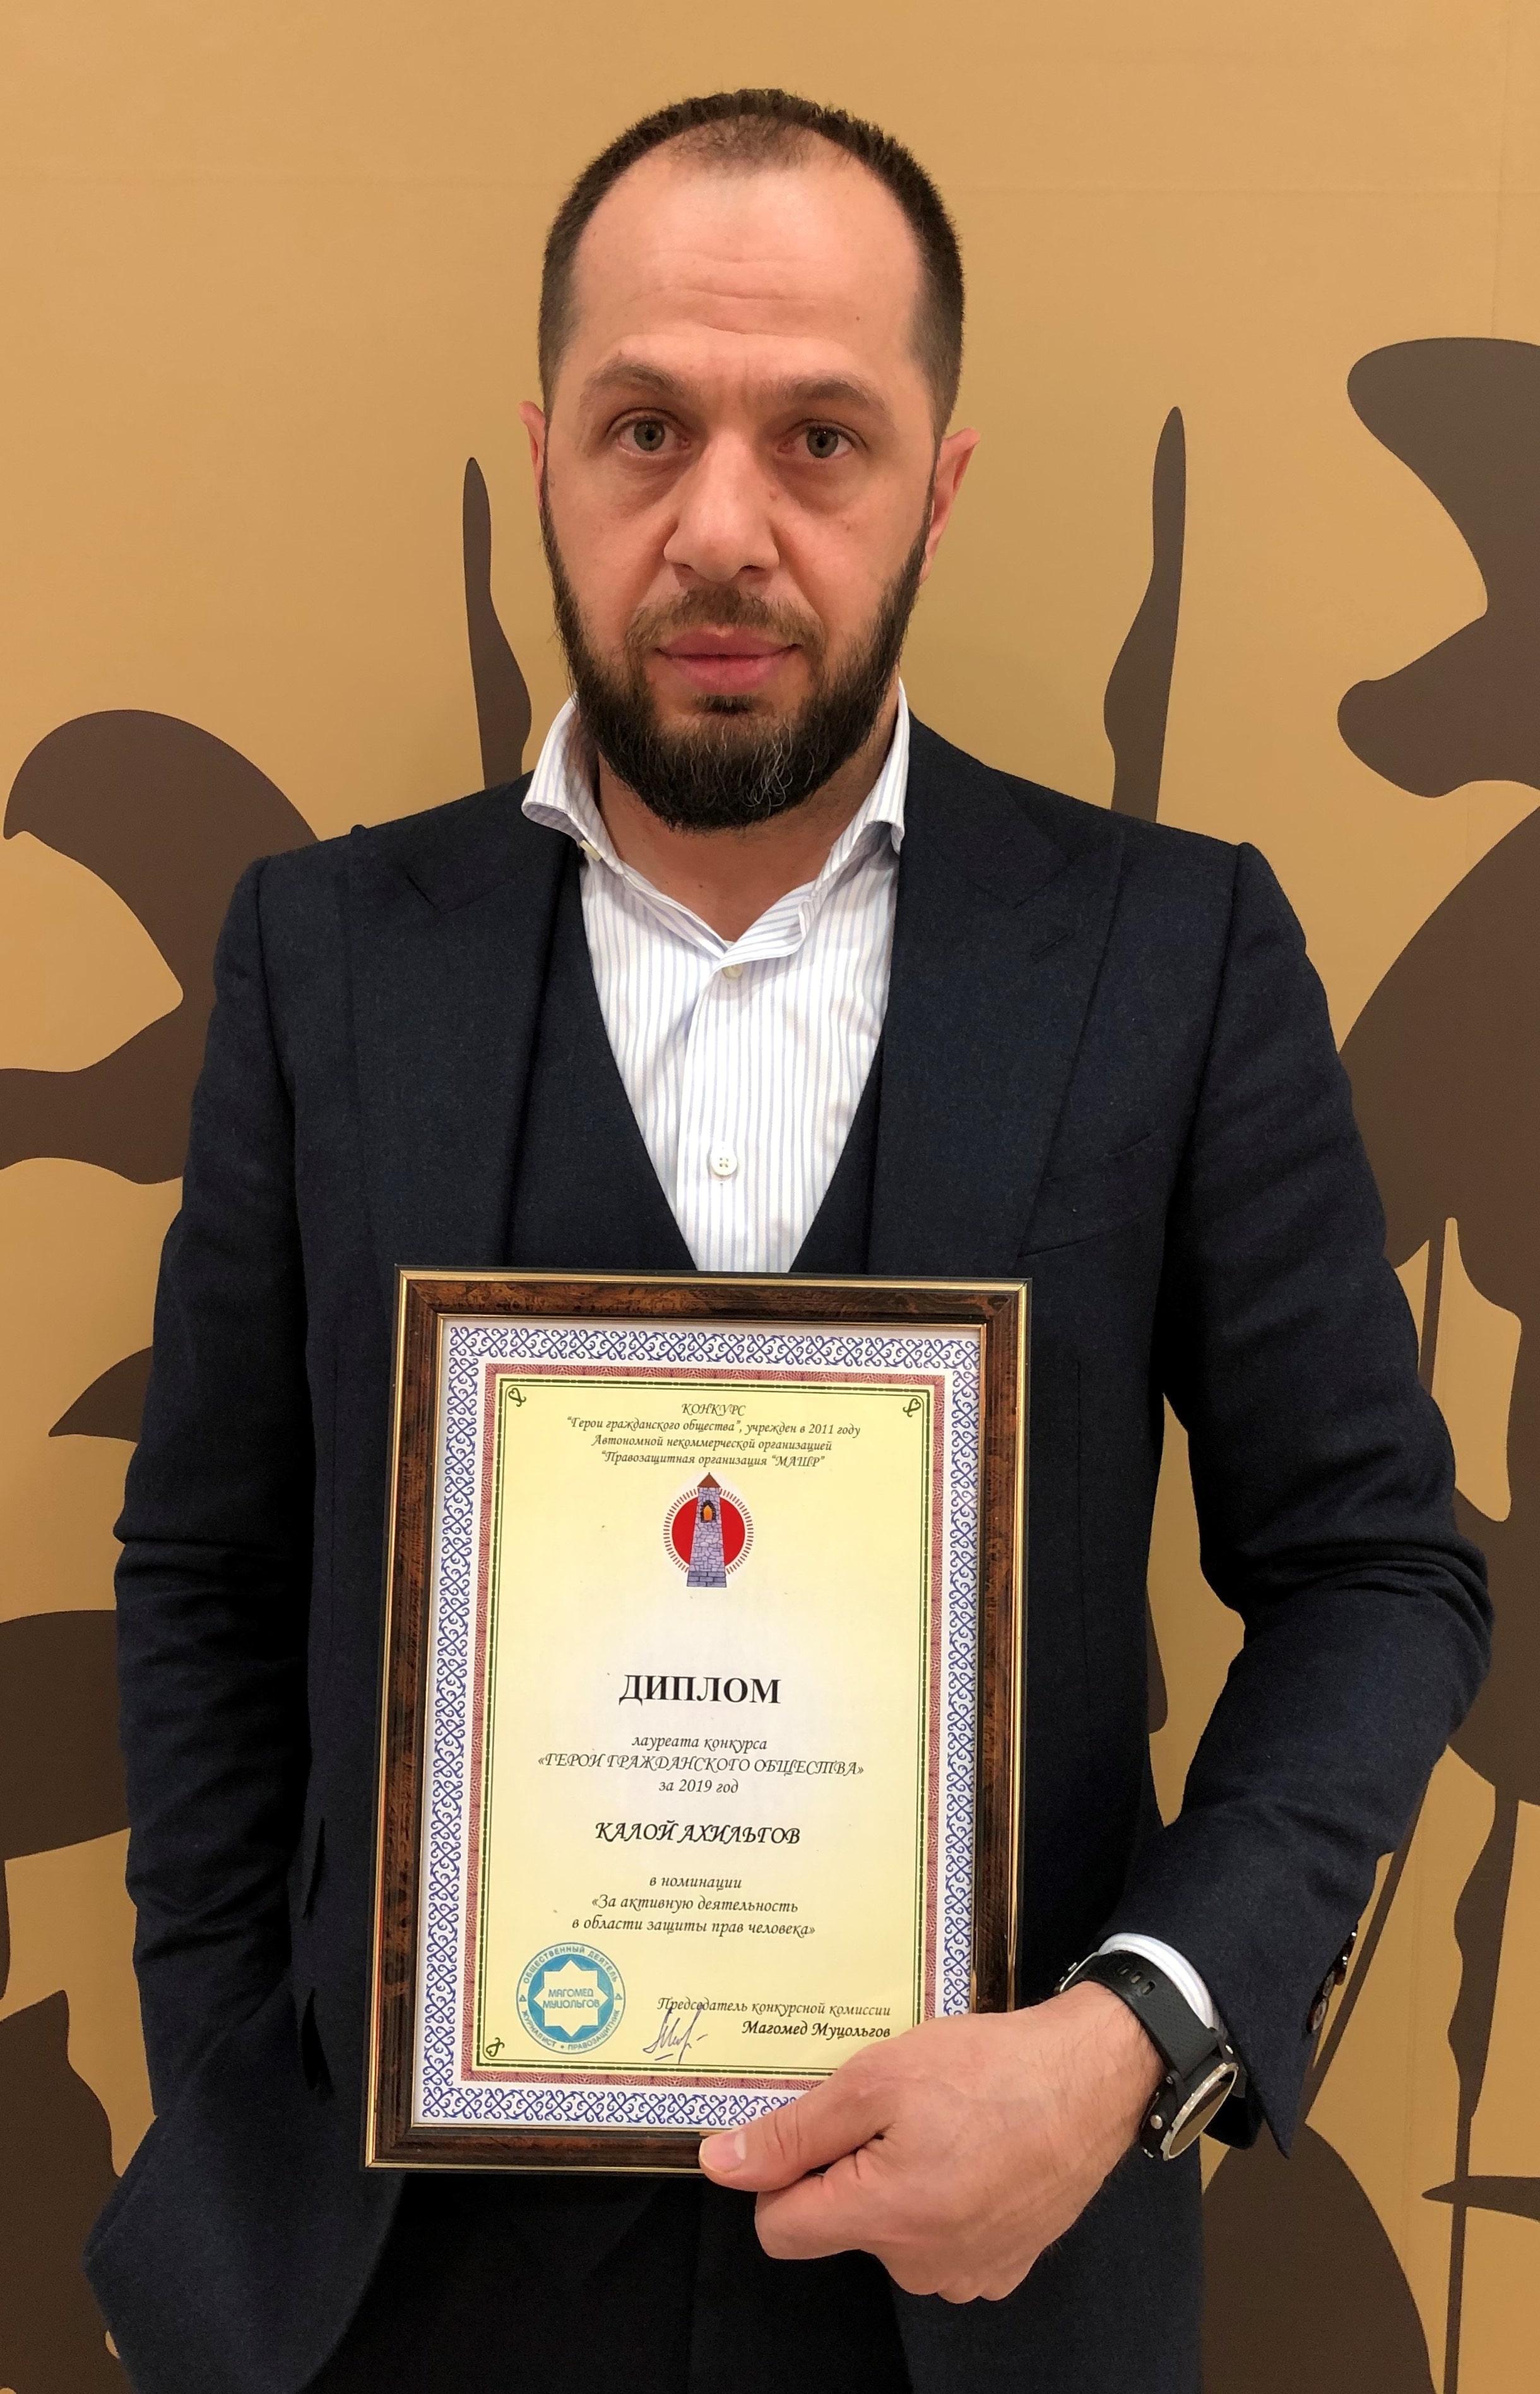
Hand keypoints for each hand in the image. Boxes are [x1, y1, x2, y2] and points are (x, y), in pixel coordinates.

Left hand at [697, 1984, 1162, 2301]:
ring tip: (944, 2125)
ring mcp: (968, 2274)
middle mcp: (922, 2266)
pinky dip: (946, 2200)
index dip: (781, 2173)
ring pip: (892, 2234)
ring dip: (900, 2184)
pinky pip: (942, 2242)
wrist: (1093, 2078)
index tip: (816, 2128)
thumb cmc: (989, 2069)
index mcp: (884, 2218)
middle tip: (898, 2110)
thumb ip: (794, 2132)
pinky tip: (975, 2153)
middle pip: (839, 2225)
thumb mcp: (876, 2078)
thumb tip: (722, 2163)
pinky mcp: (1004, 2266)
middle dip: (851, 2169)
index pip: (779, 2229)